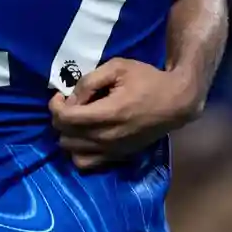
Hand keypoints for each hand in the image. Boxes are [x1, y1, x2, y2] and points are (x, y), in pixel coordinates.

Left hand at [49, 58, 202, 170]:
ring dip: (68, 136)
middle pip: (65, 137)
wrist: (176, 102)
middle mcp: (109, 137)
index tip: (61, 95)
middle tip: (69, 105)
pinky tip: (85, 136)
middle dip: (60, 119)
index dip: (55, 106)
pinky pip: (88, 164)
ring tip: (76, 121)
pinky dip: (80, 152)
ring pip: (73, 154)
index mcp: (109, 113)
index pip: (65, 119)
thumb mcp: (117, 68)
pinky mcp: (120, 156)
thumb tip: (69, 98)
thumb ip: (89, 82)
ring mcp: (115, 150)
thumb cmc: (147, 80)